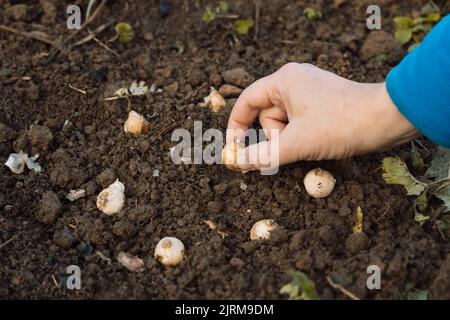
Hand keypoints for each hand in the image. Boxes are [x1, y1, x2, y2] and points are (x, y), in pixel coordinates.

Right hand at [226, 63, 420, 170]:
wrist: (386, 120)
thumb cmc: (341, 124)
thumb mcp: (297, 143)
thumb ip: (264, 154)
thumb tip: (238, 163)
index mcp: (284, 81)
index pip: (247, 101)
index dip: (236, 126)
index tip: (234, 149)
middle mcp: (294, 81)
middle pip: (266, 114)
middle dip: (275, 136)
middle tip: (292, 147)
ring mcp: (309, 91)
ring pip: (284, 122)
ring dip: (291, 139)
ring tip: (312, 143)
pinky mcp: (321, 103)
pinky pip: (299, 122)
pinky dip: (302, 136)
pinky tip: (318, 141)